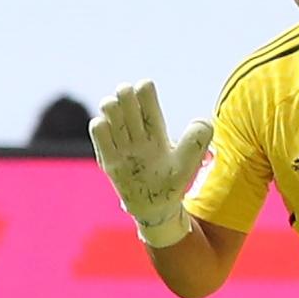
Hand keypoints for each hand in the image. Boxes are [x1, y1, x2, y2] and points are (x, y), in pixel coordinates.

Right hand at [88, 80, 209, 246]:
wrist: (156, 208)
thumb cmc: (173, 182)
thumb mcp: (190, 161)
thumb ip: (198, 140)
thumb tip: (200, 120)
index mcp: (155, 128)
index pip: (146, 97)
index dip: (144, 90)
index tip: (145, 89)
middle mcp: (136, 132)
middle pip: (125, 98)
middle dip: (125, 93)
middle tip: (127, 96)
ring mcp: (121, 145)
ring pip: (109, 111)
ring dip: (110, 105)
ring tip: (115, 110)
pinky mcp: (108, 160)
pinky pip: (98, 133)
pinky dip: (100, 126)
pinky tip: (107, 130)